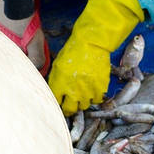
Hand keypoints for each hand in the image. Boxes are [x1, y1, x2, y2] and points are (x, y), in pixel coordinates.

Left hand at [47, 0, 143, 114]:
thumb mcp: (58, 65)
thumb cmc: (73, 51)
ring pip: (83, 106)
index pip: (55, 103)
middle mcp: (73, 91)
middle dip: (68, 109)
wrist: (92, 43)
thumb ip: (55, 81)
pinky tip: (91, 91)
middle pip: (69, 110)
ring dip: (81, 102)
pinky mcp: (100, 88)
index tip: (59, 102)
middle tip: (69, 105)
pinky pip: (96, 100)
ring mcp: (88, 91)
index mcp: (60, 84)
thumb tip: (54, 92)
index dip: (56, 103)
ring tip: (81, 96)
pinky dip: (94, 97)